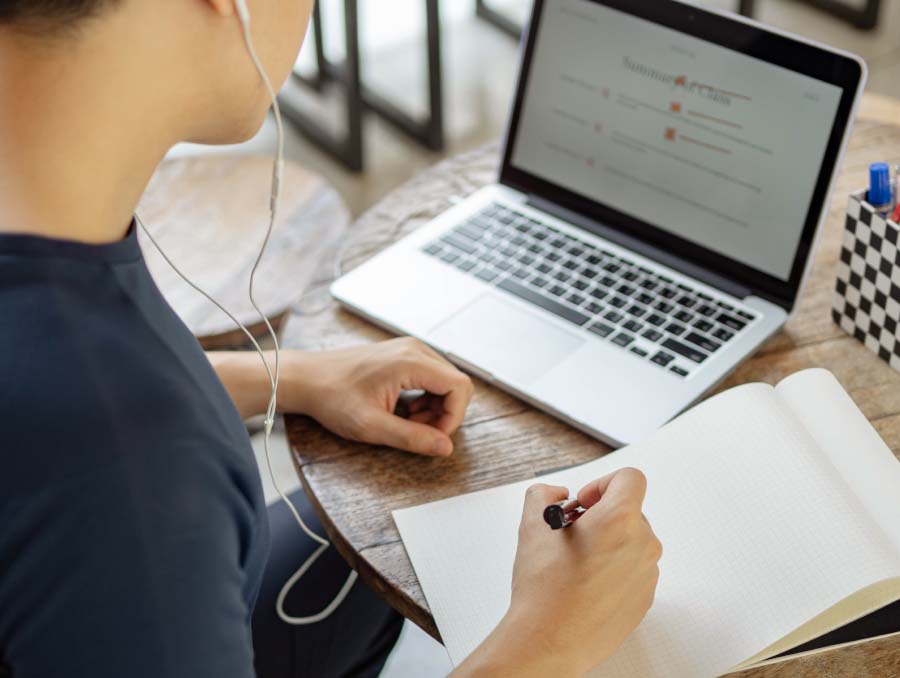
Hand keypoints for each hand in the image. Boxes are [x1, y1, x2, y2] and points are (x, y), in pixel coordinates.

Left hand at [282, 337, 473, 456]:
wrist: (307, 379)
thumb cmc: (332, 397)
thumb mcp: (371, 426)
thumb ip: (411, 438)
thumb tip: (444, 447)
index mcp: (410, 362)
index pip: (459, 387)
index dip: (454, 417)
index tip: (434, 437)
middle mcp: (414, 350)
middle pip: (455, 383)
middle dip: (445, 414)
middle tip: (418, 432)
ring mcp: (409, 350)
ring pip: (445, 381)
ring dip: (436, 408)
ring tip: (408, 422)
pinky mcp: (403, 355)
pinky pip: (431, 377)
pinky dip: (426, 398)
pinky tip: (405, 411)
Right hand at [455, 468, 661, 676]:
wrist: (549, 640)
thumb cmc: (544, 587)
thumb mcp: (532, 525)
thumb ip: (543, 494)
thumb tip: (557, 494)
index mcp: (619, 520)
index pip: (630, 478)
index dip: (603, 483)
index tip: (585, 503)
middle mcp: (642, 544)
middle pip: (629, 511)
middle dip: (601, 516)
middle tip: (572, 534)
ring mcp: (647, 574)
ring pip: (632, 541)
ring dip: (607, 543)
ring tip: (576, 563)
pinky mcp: (644, 598)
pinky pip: (633, 570)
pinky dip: (613, 569)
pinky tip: (585, 584)